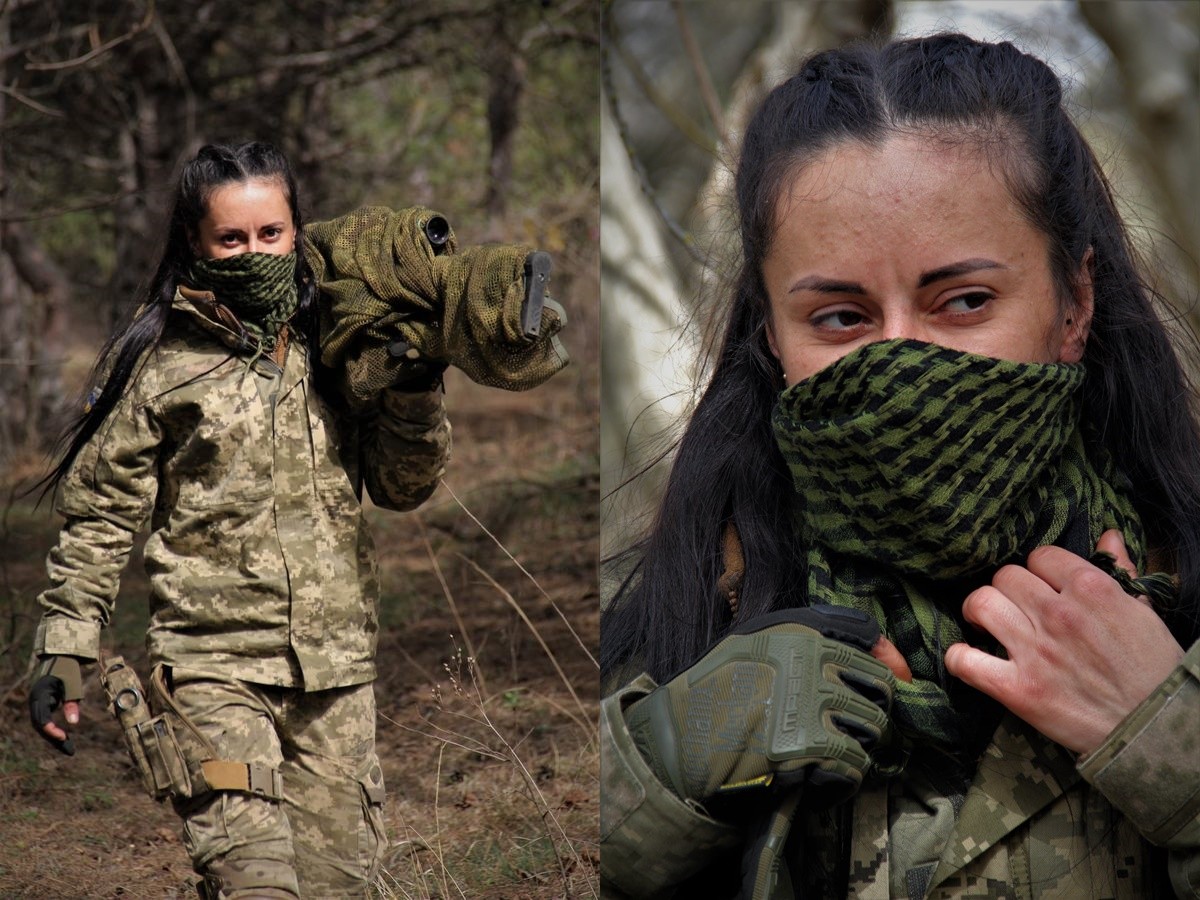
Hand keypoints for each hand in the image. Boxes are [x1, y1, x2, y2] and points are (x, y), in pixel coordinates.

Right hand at [29, 656, 83, 755]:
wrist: (60, 654)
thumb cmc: (68, 668)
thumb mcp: (73, 684)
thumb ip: (72, 702)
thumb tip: (74, 723)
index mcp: (40, 695)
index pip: (41, 720)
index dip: (52, 731)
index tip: (65, 737)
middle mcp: (35, 701)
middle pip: (40, 726)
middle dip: (54, 739)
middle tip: (71, 751)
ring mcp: (38, 703)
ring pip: (42, 725)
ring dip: (54, 737)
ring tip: (70, 749)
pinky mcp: (43, 704)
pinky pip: (45, 720)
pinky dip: (54, 729)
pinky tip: (66, 737)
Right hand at [624, 605, 895, 803]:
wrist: (679, 743)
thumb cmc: (717, 695)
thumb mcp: (755, 645)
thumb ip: (814, 642)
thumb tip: (898, 664)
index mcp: (795, 632)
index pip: (866, 638)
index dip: (884, 666)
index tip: (890, 683)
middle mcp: (807, 660)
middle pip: (879, 687)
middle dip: (869, 711)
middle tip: (844, 729)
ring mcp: (809, 701)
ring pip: (872, 726)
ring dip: (856, 745)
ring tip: (826, 754)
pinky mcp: (809, 745)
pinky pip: (854, 764)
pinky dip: (841, 780)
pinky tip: (815, 780)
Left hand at [944, 530, 1182, 754]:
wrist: (1157, 730)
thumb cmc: (1153, 671)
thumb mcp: (1145, 613)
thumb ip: (1121, 572)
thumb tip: (1108, 537)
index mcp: (1092, 590)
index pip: (1040, 556)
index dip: (1040, 571)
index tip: (1044, 587)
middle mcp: (1059, 615)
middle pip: (1005, 576)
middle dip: (1010, 590)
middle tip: (1017, 608)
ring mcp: (1036, 652)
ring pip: (980, 603)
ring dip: (978, 611)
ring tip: (986, 622)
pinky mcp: (1018, 689)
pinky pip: (965, 661)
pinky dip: (959, 658)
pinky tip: (969, 657)